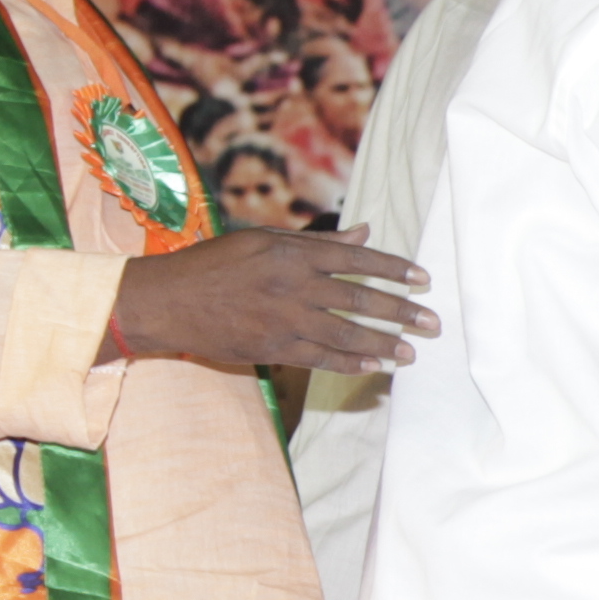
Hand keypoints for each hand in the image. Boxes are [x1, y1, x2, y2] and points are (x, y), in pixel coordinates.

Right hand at [100, 230, 430, 375]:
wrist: (165, 301)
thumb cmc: (214, 264)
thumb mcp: (262, 241)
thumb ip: (316, 242)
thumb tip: (365, 233)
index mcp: (291, 254)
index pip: (356, 260)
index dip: (394, 270)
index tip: (423, 279)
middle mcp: (291, 286)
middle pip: (358, 300)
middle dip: (401, 312)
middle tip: (433, 323)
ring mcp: (282, 319)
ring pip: (344, 334)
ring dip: (382, 344)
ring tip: (410, 352)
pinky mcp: (271, 348)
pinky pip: (319, 358)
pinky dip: (349, 363)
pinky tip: (373, 367)